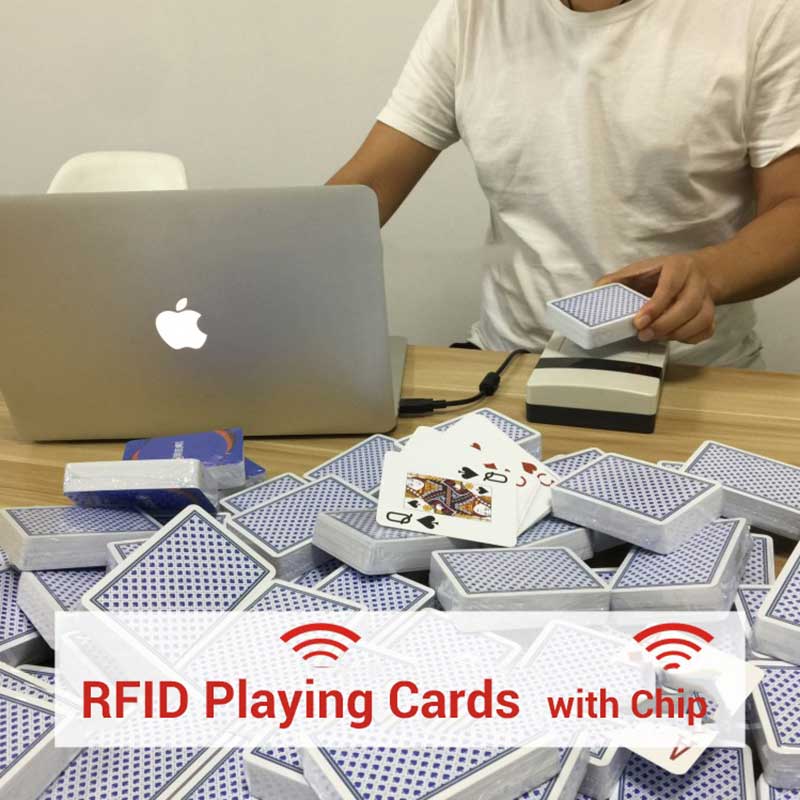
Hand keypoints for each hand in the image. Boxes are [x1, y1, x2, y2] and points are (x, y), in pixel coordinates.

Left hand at [596, 252, 718, 343]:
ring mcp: (708, 299)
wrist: (697, 272)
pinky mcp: (712, 314)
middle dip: (664, 324)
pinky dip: (690, 338)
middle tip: (643, 335)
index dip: (655, 305)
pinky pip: (707, 330)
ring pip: (701, 320)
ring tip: (654, 337)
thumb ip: (619, 279)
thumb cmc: (662, 273)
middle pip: (688, 306)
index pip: (670, 286)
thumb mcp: (641, 269)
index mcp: (678, 266)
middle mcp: (697, 281)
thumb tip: (597, 289)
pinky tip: (672, 337)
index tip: (638, 322)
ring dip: (676, 334)